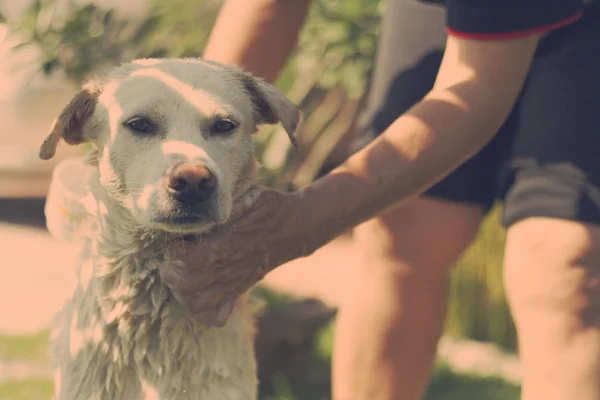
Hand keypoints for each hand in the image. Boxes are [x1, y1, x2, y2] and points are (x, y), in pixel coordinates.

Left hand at [161, 186, 310, 326]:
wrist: (295, 229)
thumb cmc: (268, 208)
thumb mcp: (249, 196)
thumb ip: (223, 202)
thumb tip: (197, 197)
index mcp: (228, 243)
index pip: (189, 259)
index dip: (174, 251)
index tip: (176, 238)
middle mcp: (228, 268)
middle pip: (186, 285)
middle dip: (171, 271)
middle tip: (174, 256)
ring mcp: (232, 283)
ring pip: (196, 304)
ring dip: (182, 292)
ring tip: (181, 274)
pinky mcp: (237, 290)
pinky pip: (215, 315)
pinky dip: (202, 309)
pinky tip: (197, 290)